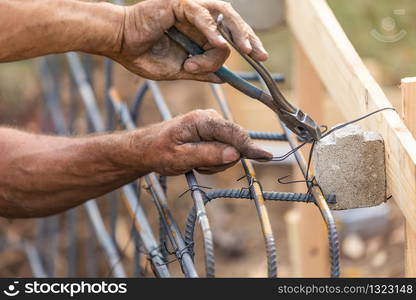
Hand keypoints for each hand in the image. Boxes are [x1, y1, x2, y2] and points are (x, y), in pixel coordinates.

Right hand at [112, 0, 268, 81]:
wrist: (119, 45)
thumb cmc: (144, 55)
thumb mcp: (179, 70)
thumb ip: (201, 71)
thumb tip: (223, 78)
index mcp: (199, 31)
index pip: (229, 35)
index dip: (246, 44)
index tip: (260, 59)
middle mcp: (198, 17)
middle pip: (232, 21)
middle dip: (249, 38)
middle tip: (260, 55)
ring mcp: (189, 8)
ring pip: (222, 15)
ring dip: (236, 32)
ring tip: (246, 50)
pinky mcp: (178, 4)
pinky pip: (200, 15)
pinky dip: (210, 30)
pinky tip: (215, 44)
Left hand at [136, 109, 271, 174]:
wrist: (147, 148)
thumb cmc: (158, 151)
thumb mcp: (179, 157)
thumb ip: (207, 155)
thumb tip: (235, 154)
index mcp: (202, 121)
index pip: (233, 133)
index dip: (250, 147)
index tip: (266, 156)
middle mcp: (211, 119)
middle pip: (233, 144)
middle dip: (219, 161)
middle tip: (197, 166)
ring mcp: (213, 127)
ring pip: (229, 152)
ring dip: (213, 163)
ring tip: (193, 163)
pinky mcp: (212, 135)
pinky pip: (223, 152)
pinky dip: (211, 161)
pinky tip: (196, 161)